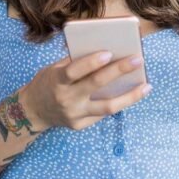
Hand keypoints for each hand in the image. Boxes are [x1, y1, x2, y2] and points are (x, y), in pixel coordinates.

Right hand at [20, 51, 151, 130]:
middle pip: (95, 85)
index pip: (74, 71)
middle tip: (138, 60)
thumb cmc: (48, 82)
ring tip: (146, 86)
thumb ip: (76, 62)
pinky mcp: (80, 125)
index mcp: (57, 81)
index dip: (91, 62)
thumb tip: (107, 52)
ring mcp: (74, 115)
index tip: (109, 52)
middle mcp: (66, 99)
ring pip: (107, 107)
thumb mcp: (54, 69)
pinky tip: (132, 94)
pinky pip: (102, 114)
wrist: (32, 111)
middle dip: (118, 71)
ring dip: (129, 96)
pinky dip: (118, 103)